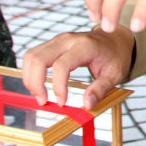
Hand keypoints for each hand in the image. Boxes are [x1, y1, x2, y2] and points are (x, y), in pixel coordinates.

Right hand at [20, 28, 135, 109]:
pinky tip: (39, 85)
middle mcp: (68, 40)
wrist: (115, 40)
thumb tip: (87, 105)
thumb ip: (101, 90)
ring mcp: (58, 40)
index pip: (62, 65)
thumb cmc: (115, 57)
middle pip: (39, 59)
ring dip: (30, 78)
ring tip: (40, 96)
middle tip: (43, 102)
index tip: (62, 103)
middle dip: (35, 83)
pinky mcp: (52, 44)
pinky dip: (30, 71)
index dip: (58, 86)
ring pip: (31, 56)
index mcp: (85, 46)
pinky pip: (33, 55)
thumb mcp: (114, 75)